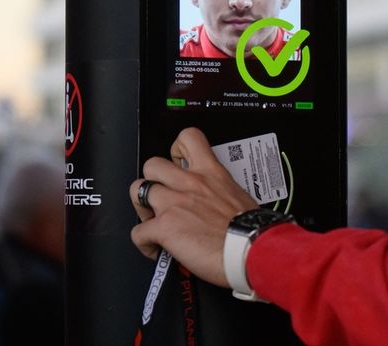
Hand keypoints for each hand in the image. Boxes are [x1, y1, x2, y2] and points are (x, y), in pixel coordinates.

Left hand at [129, 127, 257, 286]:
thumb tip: (211, 201)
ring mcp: (174, 203)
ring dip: (143, 208)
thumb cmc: (250, 230)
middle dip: (152, 180)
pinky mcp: (164, 227)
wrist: (250, 250)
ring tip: (154, 221)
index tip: (177, 162)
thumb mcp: (239, 195)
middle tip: (161, 197)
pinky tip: (157, 249)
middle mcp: (190, 183)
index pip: (188, 138)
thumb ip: (219, 191)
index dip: (176, 149)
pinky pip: (138, 232)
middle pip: (152, 164)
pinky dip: (144, 242)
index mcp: (211, 173)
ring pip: (137, 191)